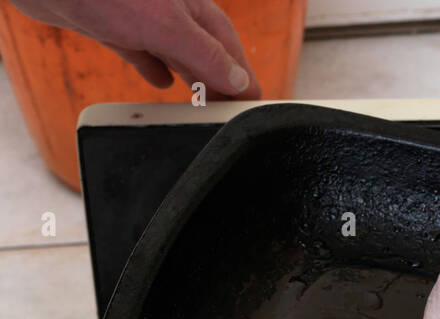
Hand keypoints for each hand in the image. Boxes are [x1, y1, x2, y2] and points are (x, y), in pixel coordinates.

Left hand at [6, 0, 261, 97]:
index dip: (244, 80)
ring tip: (204, 105)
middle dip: (222, 83)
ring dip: (194, 79)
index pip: (231, 50)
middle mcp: (171, 13)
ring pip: (179, 55)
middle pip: (208, 53)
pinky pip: (144, 54)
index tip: (255, 108)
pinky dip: (155, 71)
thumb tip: (239, 81)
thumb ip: (206, 56)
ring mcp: (141, 20)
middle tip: (231, 115)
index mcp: (193, 10)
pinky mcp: (112, 28)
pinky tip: (159, 84)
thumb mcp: (168, 28)